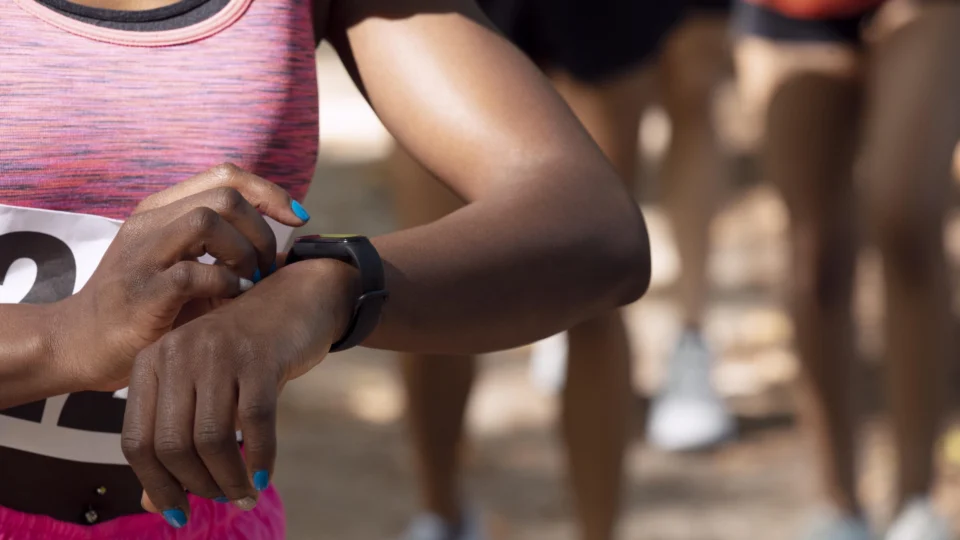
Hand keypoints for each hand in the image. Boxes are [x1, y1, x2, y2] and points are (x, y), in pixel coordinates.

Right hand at [56, 163, 309, 391]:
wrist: (80, 344)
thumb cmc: (144, 308)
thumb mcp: (184, 267)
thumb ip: (224, 251)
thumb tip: (286, 254)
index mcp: (162, 210)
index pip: (225, 175)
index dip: (270, 191)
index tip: (298, 218)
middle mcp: (150, 223)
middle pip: (225, 195)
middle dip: (261, 230)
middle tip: (265, 267)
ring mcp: (142, 255)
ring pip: (208, 221)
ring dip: (243, 253)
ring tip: (247, 282)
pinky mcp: (142, 293)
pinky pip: (195, 272)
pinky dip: (225, 285)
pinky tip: (231, 300)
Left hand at [120, 259, 356, 526]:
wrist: (295, 301)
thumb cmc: (244, 354)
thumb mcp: (202, 390)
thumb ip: (174, 442)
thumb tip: (157, 506)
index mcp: (151, 361)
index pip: (135, 440)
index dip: (155, 484)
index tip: (178, 511)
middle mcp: (177, 353)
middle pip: (171, 444)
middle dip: (197, 485)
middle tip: (223, 498)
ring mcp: (218, 352)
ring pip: (212, 438)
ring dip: (229, 479)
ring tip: (244, 493)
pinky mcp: (259, 357)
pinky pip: (256, 422)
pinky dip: (261, 459)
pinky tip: (264, 476)